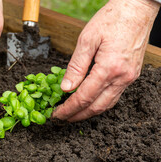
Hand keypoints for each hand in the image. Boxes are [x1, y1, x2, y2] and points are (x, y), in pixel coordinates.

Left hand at [53, 0, 159, 121]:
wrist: (137, 9)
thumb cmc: (112, 19)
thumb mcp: (87, 40)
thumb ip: (76, 66)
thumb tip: (65, 88)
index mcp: (109, 68)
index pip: (84, 97)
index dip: (68, 109)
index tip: (56, 114)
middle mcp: (122, 77)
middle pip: (96, 107)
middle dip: (77, 116)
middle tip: (62, 118)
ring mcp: (129, 78)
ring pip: (107, 105)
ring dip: (89, 112)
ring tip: (73, 113)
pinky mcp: (131, 75)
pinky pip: (114, 96)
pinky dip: (100, 103)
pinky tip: (89, 103)